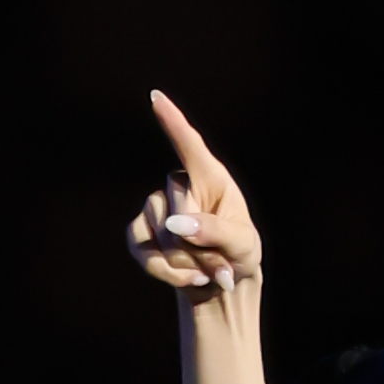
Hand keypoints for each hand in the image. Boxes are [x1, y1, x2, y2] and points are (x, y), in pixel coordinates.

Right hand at [127, 91, 260, 295]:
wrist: (222, 286)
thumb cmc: (238, 256)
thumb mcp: (242, 245)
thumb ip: (215, 232)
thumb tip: (174, 225)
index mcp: (211, 177)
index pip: (189, 145)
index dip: (173, 121)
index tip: (156, 97)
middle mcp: (181, 186)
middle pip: (179, 211)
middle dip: (199, 247)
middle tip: (221, 266)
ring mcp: (157, 207)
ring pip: (163, 236)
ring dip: (187, 265)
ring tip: (206, 272)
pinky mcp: (142, 232)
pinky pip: (143, 251)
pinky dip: (167, 273)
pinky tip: (188, 279)